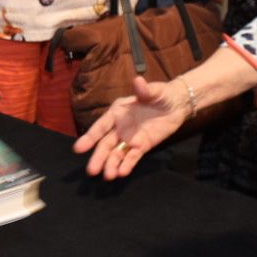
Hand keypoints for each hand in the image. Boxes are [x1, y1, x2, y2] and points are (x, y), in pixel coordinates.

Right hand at [71, 75, 189, 178]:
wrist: (177, 105)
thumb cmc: (162, 95)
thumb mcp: (155, 91)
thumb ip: (145, 90)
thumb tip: (138, 80)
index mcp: (118, 112)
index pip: (101, 126)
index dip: (90, 137)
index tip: (78, 148)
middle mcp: (120, 127)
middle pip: (106, 144)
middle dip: (98, 157)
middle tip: (91, 171)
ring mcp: (130, 138)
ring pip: (117, 153)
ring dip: (111, 164)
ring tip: (108, 176)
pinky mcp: (142, 146)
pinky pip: (132, 157)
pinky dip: (127, 165)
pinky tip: (122, 173)